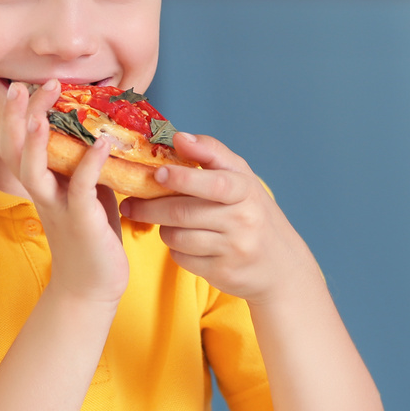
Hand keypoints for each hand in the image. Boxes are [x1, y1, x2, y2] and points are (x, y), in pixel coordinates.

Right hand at [0, 80, 128, 304]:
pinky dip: (91, 163)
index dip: (13, 117)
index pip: (15, 144)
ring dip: (35, 141)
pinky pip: (82, 188)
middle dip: (17, 117)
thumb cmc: (91, 237)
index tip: (21, 86)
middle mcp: (43, 193)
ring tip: (41, 113)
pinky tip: (103, 143)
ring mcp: (59, 208)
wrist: (91, 287)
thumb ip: (86, 164)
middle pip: (15, 150)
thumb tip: (102, 130)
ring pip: (34, 170)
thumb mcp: (87, 192)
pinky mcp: (82, 221)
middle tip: (28, 84)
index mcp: (41, 184)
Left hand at [119, 132, 318, 302]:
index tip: (158, 173)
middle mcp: (244, 220)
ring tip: (162, 220)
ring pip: (178, 236)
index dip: (184, 178)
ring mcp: (234, 249)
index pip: (215, 183)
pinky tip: (182, 242)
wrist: (280, 265)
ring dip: (162, 228)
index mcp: (246, 190)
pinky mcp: (223, 273)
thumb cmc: (251, 211)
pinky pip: (182, 259)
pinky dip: (175, 249)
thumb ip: (211, 153)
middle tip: (129, 202)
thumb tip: (178, 137)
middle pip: (184, 212)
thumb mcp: (240, 177)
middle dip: (150, 206)